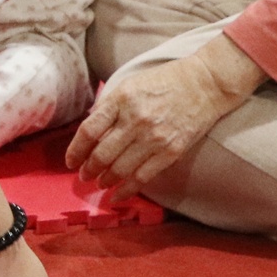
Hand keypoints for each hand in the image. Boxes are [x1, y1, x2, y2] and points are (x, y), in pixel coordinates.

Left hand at [66, 35, 263, 201]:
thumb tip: (91, 132)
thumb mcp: (130, 84)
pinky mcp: (171, 151)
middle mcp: (136, 120)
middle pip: (102, 154)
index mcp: (122, 100)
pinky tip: (117, 195)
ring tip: (100, 183)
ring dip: (105, 180)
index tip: (71, 161)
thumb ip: (110, 106)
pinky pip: (142, 177)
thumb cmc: (166, 81)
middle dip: (88, 169)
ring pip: (120, 169)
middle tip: (84, 175)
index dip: (75, 150)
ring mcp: (154, 138)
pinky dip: (127, 190)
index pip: (89, 130)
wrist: (205, 84)